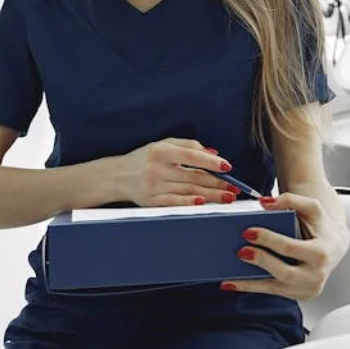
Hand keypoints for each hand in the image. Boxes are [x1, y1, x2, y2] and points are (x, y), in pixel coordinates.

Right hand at [97, 138, 240, 207]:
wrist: (115, 176)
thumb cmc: (144, 158)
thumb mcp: (163, 144)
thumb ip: (188, 146)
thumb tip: (214, 153)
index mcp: (161, 150)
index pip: (191, 156)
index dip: (211, 162)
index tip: (227, 167)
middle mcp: (156, 168)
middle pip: (193, 177)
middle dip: (217, 183)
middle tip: (234, 188)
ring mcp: (153, 186)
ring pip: (188, 191)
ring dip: (210, 195)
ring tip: (227, 198)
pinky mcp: (150, 202)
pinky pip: (174, 203)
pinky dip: (189, 204)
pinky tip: (203, 204)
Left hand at [221, 193, 347, 300]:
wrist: (335, 247)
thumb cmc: (321, 226)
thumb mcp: (311, 207)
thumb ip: (290, 200)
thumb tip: (263, 203)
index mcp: (321, 252)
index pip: (290, 248)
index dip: (268, 240)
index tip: (248, 232)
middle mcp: (317, 275)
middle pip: (283, 272)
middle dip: (260, 261)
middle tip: (240, 251)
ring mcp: (309, 289)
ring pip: (275, 288)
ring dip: (250, 284)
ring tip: (229, 278)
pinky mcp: (300, 296)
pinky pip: (274, 292)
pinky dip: (253, 289)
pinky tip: (235, 284)